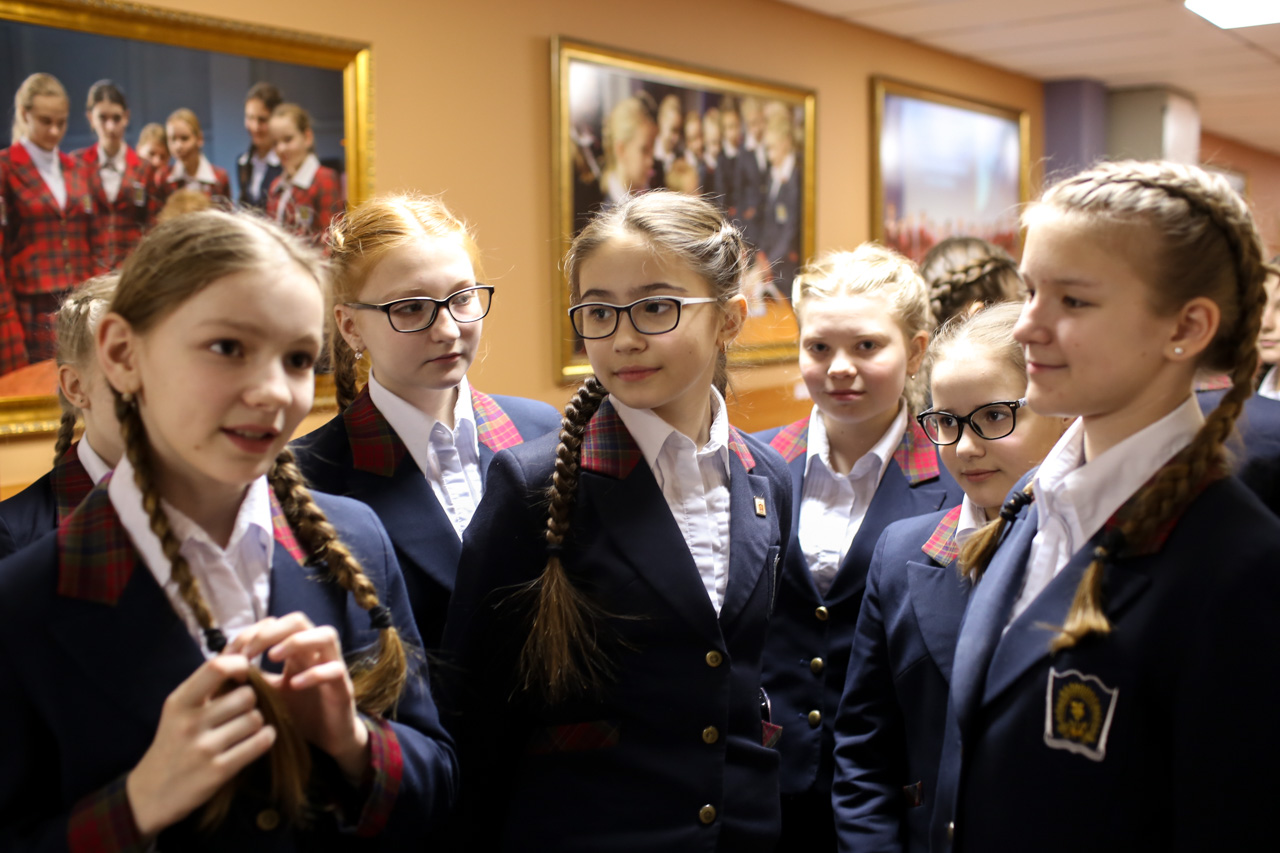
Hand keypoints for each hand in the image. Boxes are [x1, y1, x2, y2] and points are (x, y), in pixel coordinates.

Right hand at [126, 654, 273, 837]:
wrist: (151, 793)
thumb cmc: (172, 743)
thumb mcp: (178, 710)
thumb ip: (206, 686)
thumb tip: (240, 654)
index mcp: (179, 702)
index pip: (216, 667)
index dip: (239, 665)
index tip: (243, 674)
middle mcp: (190, 722)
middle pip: (246, 696)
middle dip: (251, 702)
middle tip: (241, 711)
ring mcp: (204, 748)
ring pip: (255, 719)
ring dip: (257, 723)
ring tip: (244, 729)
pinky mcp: (218, 771)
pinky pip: (260, 743)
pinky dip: (265, 739)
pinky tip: (256, 740)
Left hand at [227, 613, 369, 782]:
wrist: (326, 740)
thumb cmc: (297, 713)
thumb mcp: (268, 694)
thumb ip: (250, 679)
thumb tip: (220, 669)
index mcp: (296, 652)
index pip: (276, 624)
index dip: (253, 633)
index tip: (234, 653)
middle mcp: (315, 653)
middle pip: (300, 620)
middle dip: (272, 631)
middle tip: (250, 652)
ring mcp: (333, 666)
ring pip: (326, 634)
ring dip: (297, 641)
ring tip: (273, 657)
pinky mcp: (343, 688)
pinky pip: (335, 670)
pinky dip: (315, 673)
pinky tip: (294, 685)